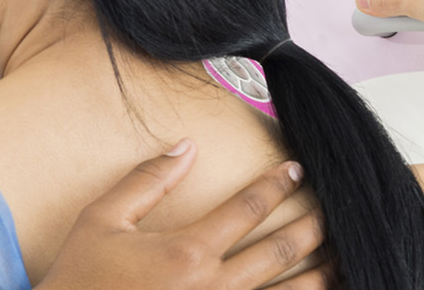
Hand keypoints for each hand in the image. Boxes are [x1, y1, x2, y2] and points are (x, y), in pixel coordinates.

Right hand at [35, 140, 331, 289]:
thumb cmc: (80, 278)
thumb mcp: (101, 220)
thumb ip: (146, 181)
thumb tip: (185, 146)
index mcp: (187, 251)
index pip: (246, 209)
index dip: (275, 186)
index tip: (295, 171)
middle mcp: (212, 287)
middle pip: (279, 253)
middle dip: (311, 229)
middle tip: (333, 213)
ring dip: (319, 277)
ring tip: (343, 260)